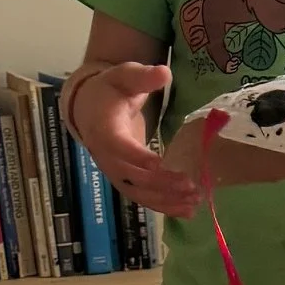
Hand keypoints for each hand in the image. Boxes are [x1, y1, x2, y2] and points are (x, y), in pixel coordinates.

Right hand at [73, 63, 203, 220]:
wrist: (90, 107)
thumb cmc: (111, 90)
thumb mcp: (124, 75)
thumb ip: (142, 76)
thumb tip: (163, 73)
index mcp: (103, 129)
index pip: (118, 147)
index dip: (137, 157)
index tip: (160, 163)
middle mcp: (106, 155)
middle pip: (130, 175)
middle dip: (160, 183)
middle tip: (190, 185)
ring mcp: (114, 170)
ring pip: (137, 192)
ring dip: (165, 200)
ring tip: (194, 202)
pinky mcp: (125, 179)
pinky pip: (142, 197)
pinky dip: (163, 206)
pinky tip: (188, 211)